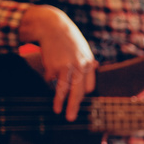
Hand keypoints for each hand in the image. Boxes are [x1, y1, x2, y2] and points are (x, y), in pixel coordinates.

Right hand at [18, 4, 96, 121]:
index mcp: (88, 63)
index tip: (81, 103)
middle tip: (71, 117)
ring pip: (64, 89)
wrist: (52, 26)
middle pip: (79, 91)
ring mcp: (66, 66)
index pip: (89, 86)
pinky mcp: (53, 65)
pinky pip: (50, 79)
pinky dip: (49, 79)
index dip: (84, 95)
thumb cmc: (67, 39)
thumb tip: (95, 67)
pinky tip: (48, 76)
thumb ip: (87, 59)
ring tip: (57, 110)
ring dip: (60, 101)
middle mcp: (79, 66)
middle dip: (74, 105)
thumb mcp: (82, 48)